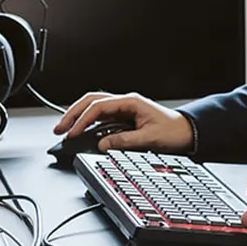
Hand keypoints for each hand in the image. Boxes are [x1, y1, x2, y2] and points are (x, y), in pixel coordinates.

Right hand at [53, 91, 193, 152]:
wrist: (187, 132)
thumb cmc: (173, 131)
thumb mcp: (150, 138)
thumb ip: (125, 141)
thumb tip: (103, 144)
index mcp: (131, 102)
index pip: (99, 106)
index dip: (83, 120)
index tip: (73, 133)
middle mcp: (125, 102)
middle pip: (91, 101)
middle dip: (72, 114)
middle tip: (59, 129)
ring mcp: (123, 109)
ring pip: (93, 107)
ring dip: (77, 117)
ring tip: (64, 130)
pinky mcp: (123, 118)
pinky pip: (100, 117)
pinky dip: (87, 122)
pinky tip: (79, 131)